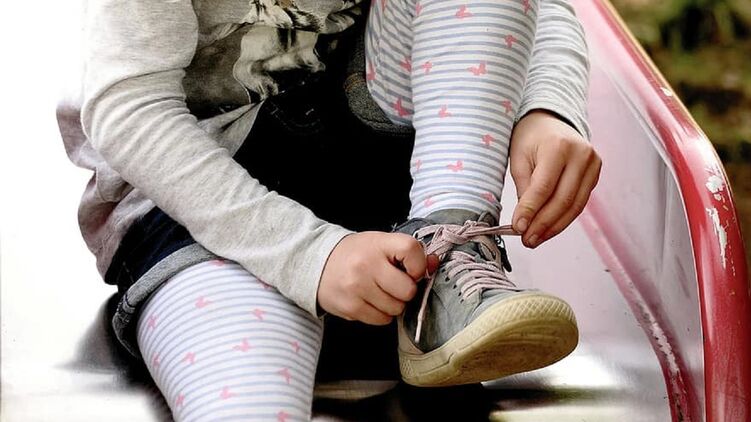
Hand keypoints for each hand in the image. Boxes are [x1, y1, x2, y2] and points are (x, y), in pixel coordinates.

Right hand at [318, 232, 439, 324]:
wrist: (317, 263)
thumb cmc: (357, 254)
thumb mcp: (381, 244)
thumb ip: (409, 253)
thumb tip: (434, 264)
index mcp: (377, 244)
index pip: (412, 250)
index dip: (419, 264)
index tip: (410, 269)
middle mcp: (366, 265)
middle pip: (408, 290)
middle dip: (405, 290)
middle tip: (393, 284)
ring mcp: (357, 288)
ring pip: (396, 309)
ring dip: (393, 304)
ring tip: (379, 292)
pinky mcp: (350, 308)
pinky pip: (382, 320)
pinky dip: (380, 314)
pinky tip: (369, 301)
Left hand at [509, 110, 601, 247]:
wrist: (551, 121)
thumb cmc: (530, 138)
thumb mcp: (519, 158)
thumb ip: (524, 188)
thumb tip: (524, 222)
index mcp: (558, 146)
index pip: (544, 187)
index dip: (531, 210)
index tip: (518, 228)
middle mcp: (581, 155)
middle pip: (563, 200)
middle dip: (543, 224)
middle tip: (527, 240)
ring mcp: (593, 164)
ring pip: (575, 206)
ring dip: (554, 227)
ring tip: (535, 239)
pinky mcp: (596, 175)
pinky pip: (580, 203)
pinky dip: (563, 219)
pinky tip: (548, 229)